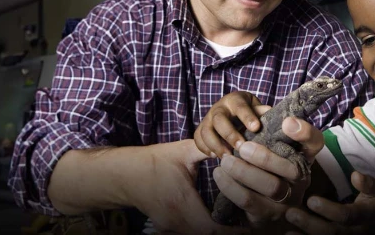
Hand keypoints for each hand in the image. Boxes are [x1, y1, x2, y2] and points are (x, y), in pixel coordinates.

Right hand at [126, 140, 244, 233]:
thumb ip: (208, 150)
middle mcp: (175, 220)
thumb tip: (234, 147)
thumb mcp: (183, 151)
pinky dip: (205, 229)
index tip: (250, 225)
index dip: (233, 231)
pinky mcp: (166, 227)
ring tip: (236, 221)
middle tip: (248, 222)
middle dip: (229, 232)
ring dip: (217, 231)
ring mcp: (169, 227)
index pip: (212, 228)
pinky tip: (217, 219)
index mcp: (182, 202)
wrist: (124, 175)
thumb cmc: (154, 161)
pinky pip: (190, 232)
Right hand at [195, 91, 269, 157]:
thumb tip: (269, 111)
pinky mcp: (200, 130)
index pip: (240, 107)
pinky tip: (216, 157)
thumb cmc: (248, 112)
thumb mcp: (256, 108)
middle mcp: (219, 108)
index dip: (247, 117)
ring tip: (228, 157)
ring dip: (216, 145)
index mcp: (234, 100)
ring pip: (206, 131)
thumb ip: (261, 111)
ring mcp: (207, 119)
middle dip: (230, 134)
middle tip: (241, 147)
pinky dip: (206, 150)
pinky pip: (198, 140)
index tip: (256, 128)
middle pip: (219, 119)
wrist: (229, 115)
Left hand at [212, 117, 325, 226]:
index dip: (304, 132)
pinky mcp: (269, 214)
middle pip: (292, 170)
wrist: (265, 207)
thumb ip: (272, 133)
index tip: (287, 122)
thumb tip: (261, 111)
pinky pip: (249, 201)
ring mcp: (288, 200)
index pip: (315, 143)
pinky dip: (231, 187)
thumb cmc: (267, 169)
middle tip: (242, 147)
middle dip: (265, 158)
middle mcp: (302, 180)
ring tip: (225, 161)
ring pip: (271, 187)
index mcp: (305, 158)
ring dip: (245, 172)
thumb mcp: (274, 150)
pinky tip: (219, 175)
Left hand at [284, 171, 374, 234]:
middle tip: (290, 213)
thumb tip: (355, 175)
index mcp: (364, 217)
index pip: (345, 216)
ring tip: (286, 231)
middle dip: (310, 224)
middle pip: (331, 233)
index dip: (329, 209)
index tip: (311, 200)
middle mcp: (354, 233)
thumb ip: (367, 184)